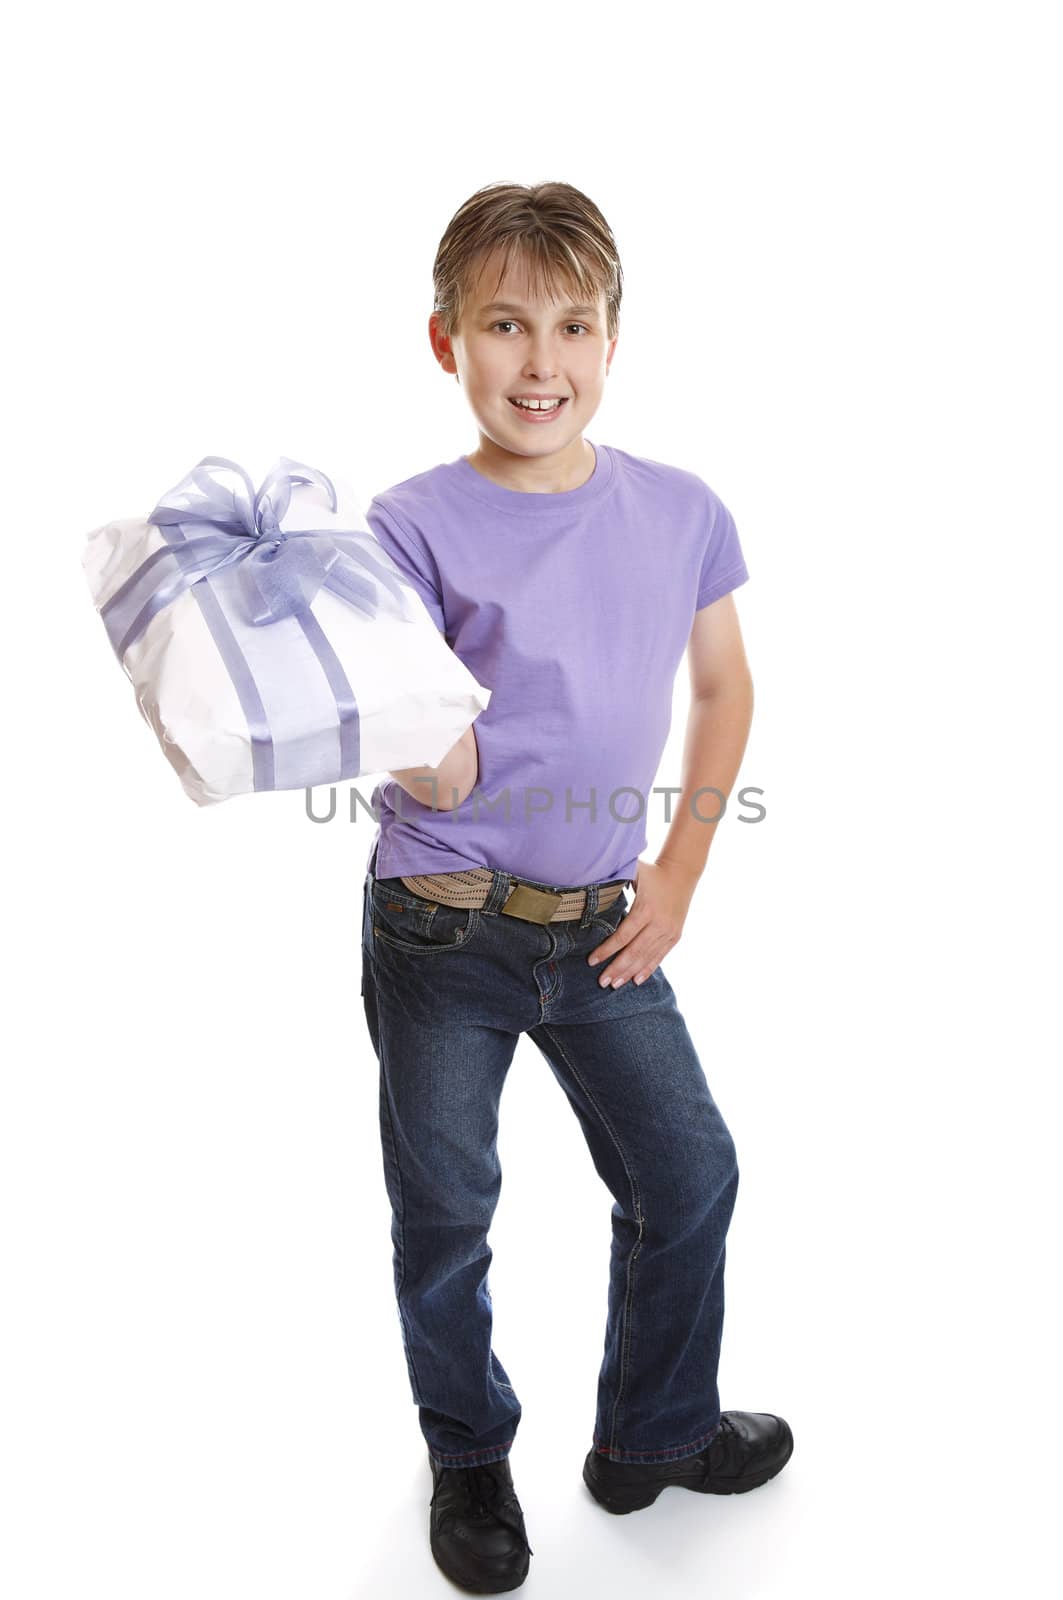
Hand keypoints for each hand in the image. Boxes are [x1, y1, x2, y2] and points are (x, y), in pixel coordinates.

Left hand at [587, 858, 698, 988]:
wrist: (682, 873)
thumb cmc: (652, 872)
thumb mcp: (634, 870)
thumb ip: (615, 877)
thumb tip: (588, 877)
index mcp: (645, 909)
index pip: (623, 936)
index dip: (607, 950)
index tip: (592, 961)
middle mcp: (658, 923)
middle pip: (634, 952)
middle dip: (616, 968)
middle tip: (601, 982)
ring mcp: (668, 932)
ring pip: (646, 957)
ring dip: (629, 973)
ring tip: (614, 985)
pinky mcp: (675, 936)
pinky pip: (659, 957)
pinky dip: (648, 969)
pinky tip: (636, 981)